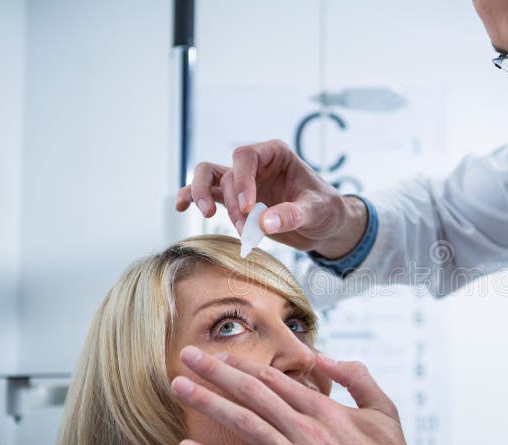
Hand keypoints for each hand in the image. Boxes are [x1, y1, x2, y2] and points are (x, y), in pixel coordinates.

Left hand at [171, 346, 449, 444]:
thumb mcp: (383, 408)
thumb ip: (356, 377)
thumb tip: (325, 358)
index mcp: (327, 410)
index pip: (276, 380)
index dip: (244, 365)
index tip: (221, 356)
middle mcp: (307, 430)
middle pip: (252, 393)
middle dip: (216, 372)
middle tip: (187, 357)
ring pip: (244, 424)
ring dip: (208, 403)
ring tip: (180, 388)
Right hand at [175, 140, 366, 257]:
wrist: (325, 226)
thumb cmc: (325, 210)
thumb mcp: (316, 211)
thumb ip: (293, 215)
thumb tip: (265, 223)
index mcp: (275, 154)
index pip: (246, 156)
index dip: (241, 180)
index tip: (250, 208)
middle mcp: (256, 165)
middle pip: (226, 172)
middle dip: (230, 200)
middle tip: (243, 224)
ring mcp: (243, 182)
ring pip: (208, 177)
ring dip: (203, 196)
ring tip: (208, 215)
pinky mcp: (236, 201)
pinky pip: (208, 194)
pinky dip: (191, 198)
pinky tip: (181, 207)